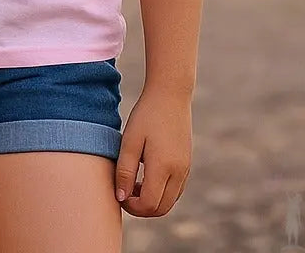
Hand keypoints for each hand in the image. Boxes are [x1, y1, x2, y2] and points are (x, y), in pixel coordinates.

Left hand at [115, 86, 192, 217]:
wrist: (170, 96)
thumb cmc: (146, 116)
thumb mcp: (129, 141)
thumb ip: (124, 170)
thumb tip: (120, 197)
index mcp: (163, 168)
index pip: (149, 205)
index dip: (131, 206)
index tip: (118, 194)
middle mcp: (178, 173)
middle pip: (161, 209)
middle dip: (141, 208)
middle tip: (123, 192)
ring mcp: (185, 170)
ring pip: (169, 202)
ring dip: (151, 201)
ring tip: (132, 182)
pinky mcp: (186, 165)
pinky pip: (175, 190)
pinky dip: (160, 192)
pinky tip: (144, 176)